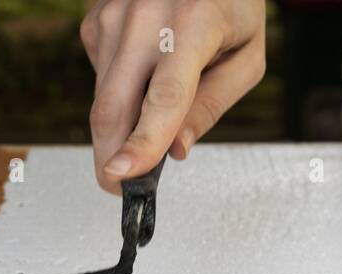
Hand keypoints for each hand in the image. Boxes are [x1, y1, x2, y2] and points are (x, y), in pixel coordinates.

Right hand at [80, 0, 265, 192]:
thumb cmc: (231, 6)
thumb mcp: (246, 58)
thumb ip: (212, 105)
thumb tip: (175, 149)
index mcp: (194, 22)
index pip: (164, 97)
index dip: (143, 142)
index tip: (122, 175)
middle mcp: (145, 15)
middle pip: (113, 107)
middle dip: (111, 158)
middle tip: (120, 188)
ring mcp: (113, 16)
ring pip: (103, 99)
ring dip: (120, 128)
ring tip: (154, 115)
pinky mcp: (96, 22)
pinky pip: (102, 79)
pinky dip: (120, 95)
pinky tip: (145, 75)